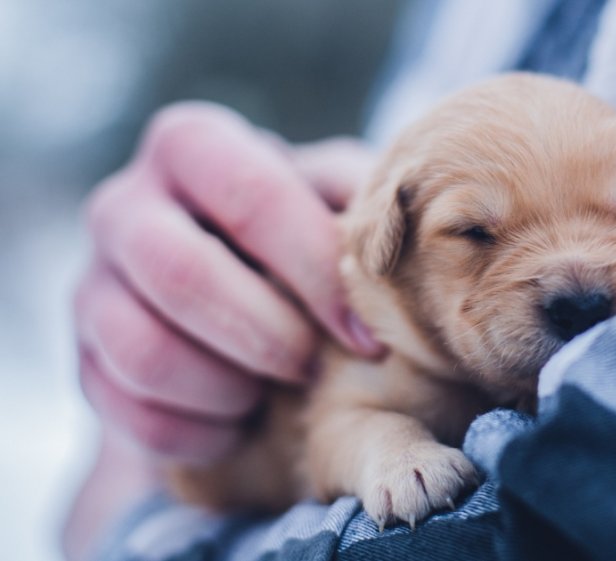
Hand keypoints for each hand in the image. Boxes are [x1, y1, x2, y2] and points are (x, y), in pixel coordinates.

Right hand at [74, 102, 384, 463]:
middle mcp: (124, 204)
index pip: (253, 197)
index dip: (316, 274)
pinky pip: (127, 412)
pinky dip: (198, 432)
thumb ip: (363, 199)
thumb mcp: (337, 199)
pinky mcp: (84, 358)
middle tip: (313, 367)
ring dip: (227, 387)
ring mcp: (92, 283)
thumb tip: (415, 225)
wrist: (237, 294)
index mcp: (192, 146)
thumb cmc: (304, 236)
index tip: (367, 337)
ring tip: (275, 391)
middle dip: (266, 336)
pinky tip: (241, 423)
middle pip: (180, 273)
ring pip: (142, 349)